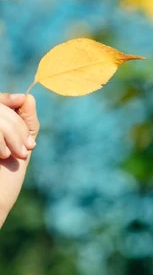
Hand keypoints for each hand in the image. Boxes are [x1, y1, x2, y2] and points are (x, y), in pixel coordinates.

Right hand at [0, 93, 39, 228]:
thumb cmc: (7, 178)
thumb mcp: (21, 146)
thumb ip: (25, 122)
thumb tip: (27, 97)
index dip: (9, 99)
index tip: (22, 100)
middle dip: (17, 126)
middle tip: (26, 150)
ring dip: (13, 133)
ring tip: (16, 154)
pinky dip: (1, 138)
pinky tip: (3, 155)